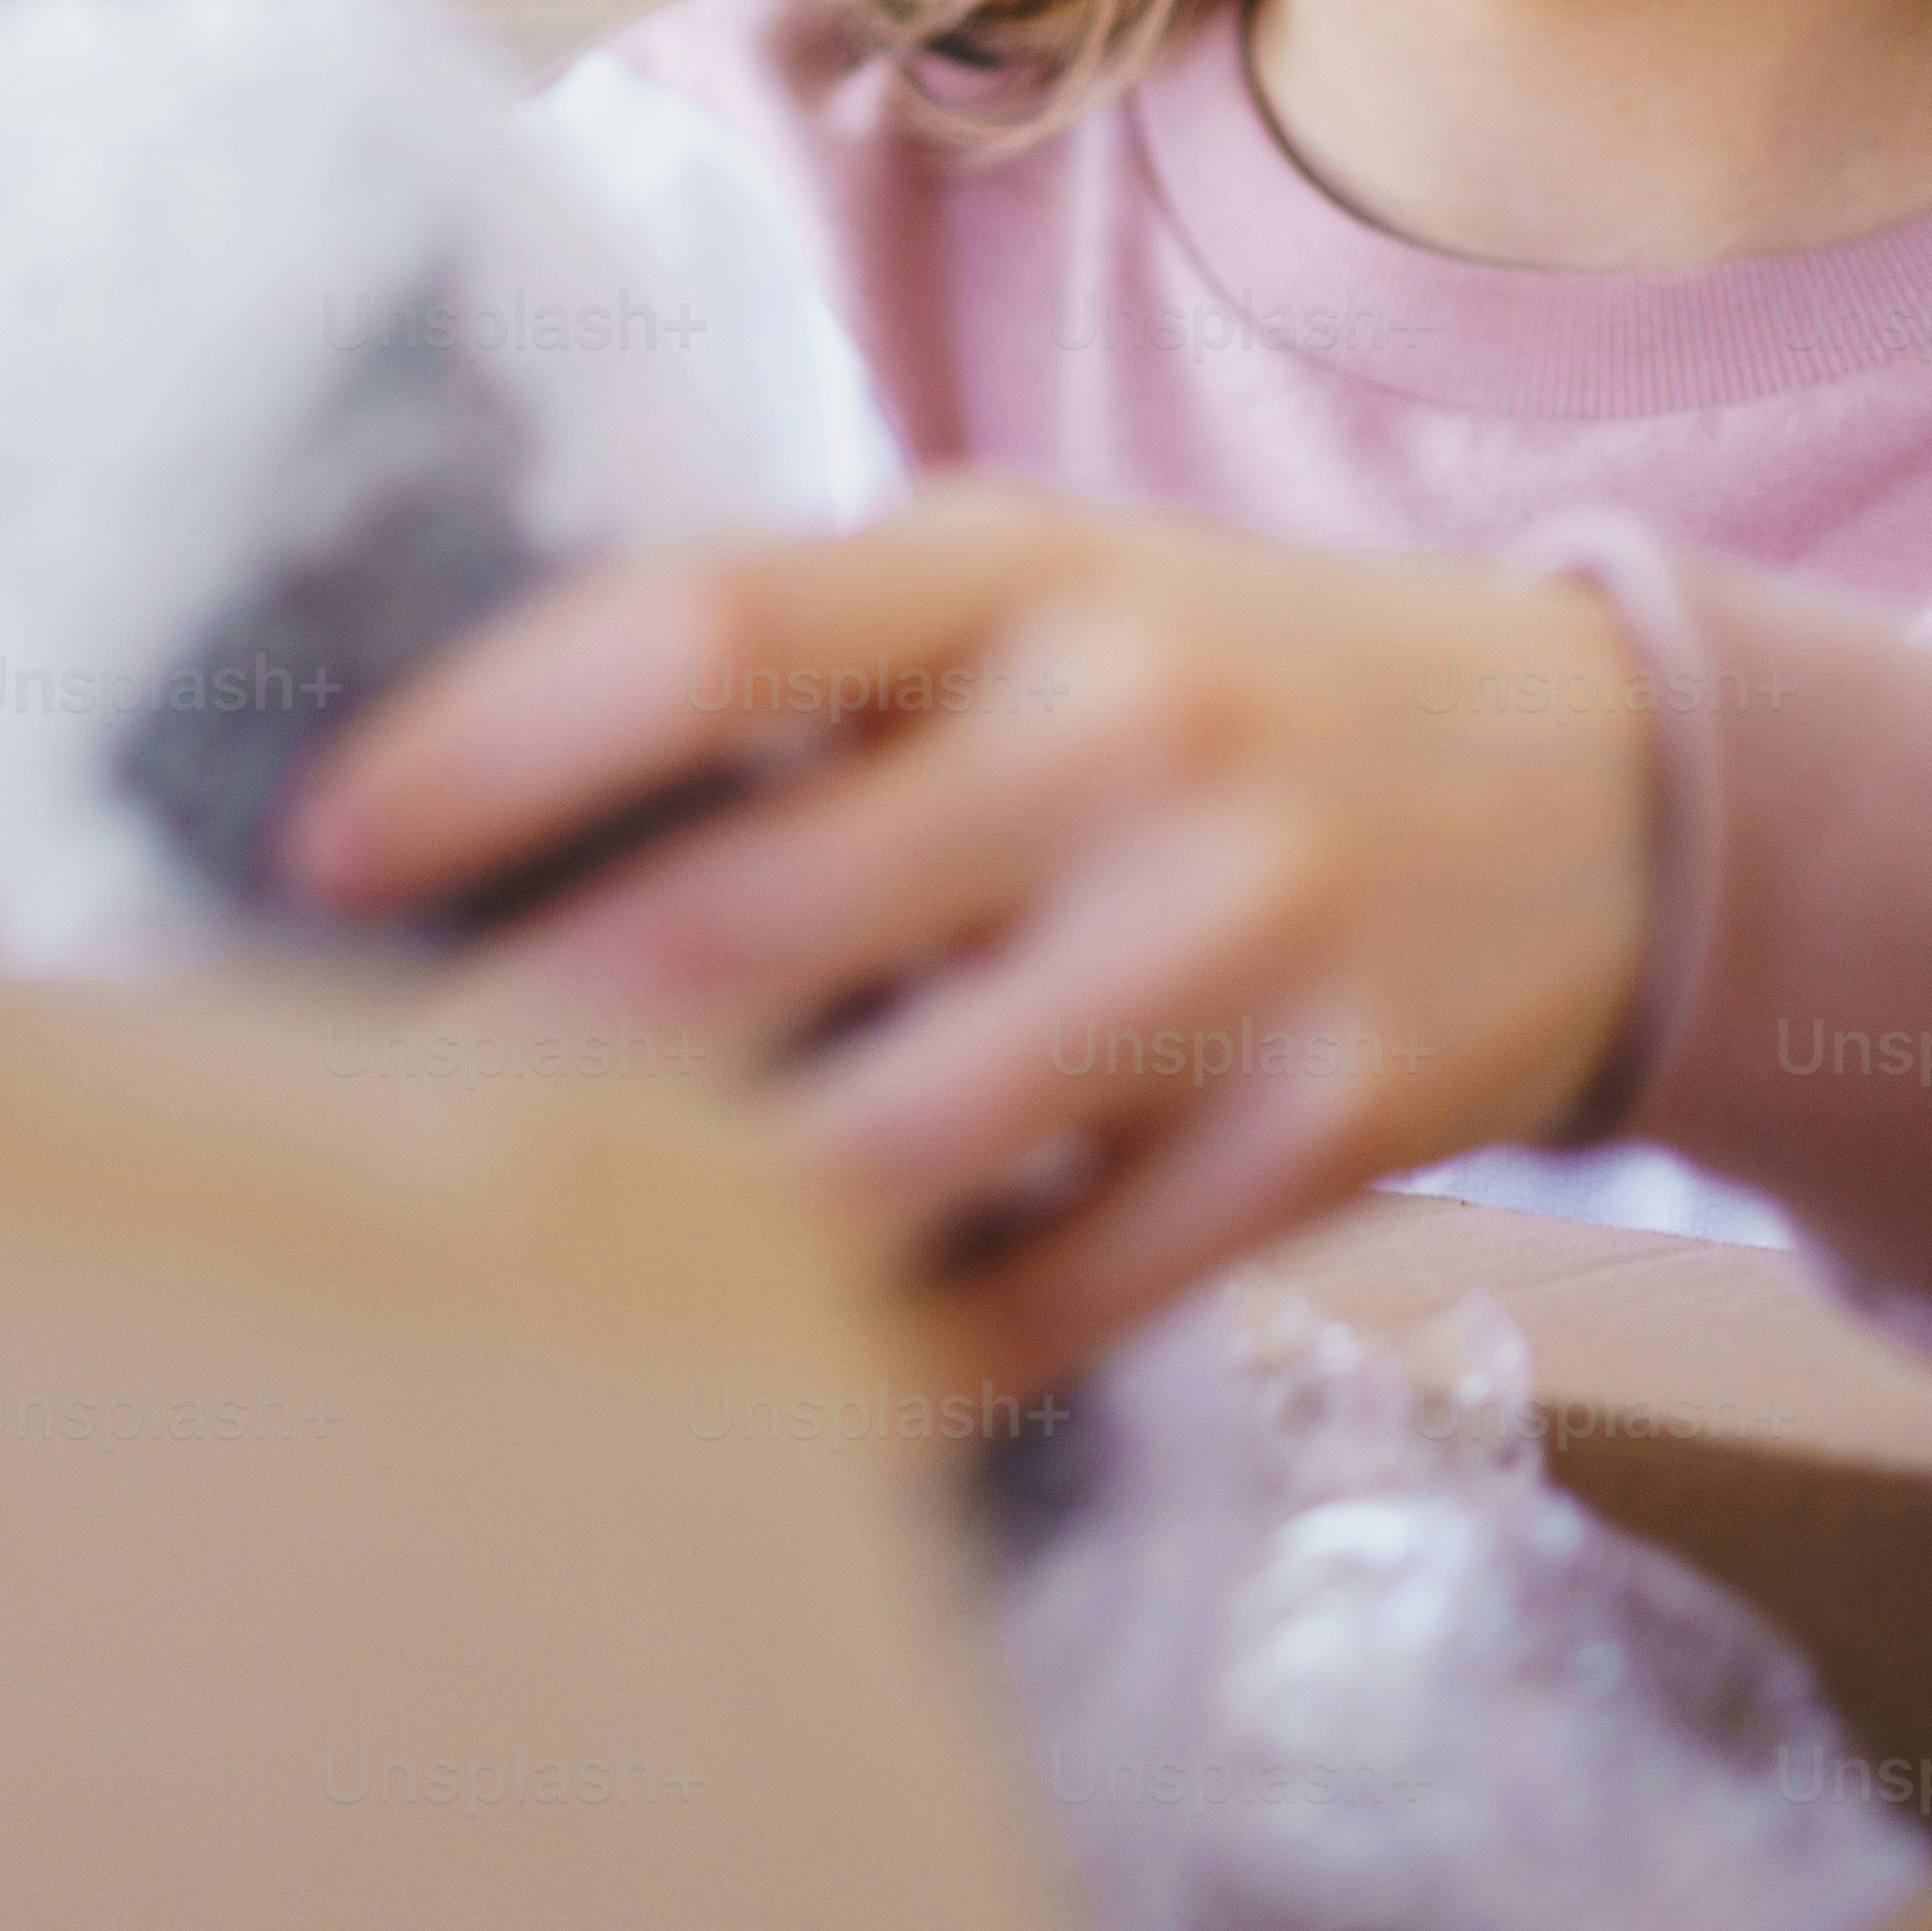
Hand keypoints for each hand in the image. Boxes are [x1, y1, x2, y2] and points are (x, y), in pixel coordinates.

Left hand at [271, 485, 1657, 1391]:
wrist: (1608, 787)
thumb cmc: (1210, 678)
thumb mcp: (1035, 582)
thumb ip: (811, 661)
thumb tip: (473, 802)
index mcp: (1020, 563)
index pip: (706, 630)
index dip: (490, 746)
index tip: (323, 851)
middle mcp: (1132, 733)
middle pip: (755, 919)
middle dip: (521, 1043)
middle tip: (353, 1126)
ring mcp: (1245, 941)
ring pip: (885, 1152)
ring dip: (678, 1230)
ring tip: (519, 1265)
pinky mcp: (1330, 1135)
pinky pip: (1047, 1297)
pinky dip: (881, 1351)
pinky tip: (752, 1367)